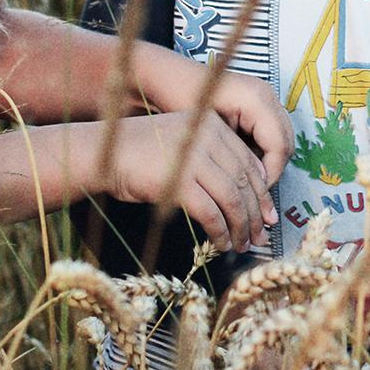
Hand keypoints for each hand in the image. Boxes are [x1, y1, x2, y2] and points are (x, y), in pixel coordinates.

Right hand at [101, 110, 278, 252]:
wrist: (102, 153)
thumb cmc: (140, 152)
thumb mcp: (182, 145)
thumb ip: (212, 160)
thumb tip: (245, 197)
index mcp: (212, 125)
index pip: (249, 163)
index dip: (263, 194)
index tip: (267, 216)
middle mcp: (208, 137)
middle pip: (244, 182)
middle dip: (255, 215)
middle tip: (259, 237)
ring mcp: (194, 158)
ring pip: (232, 199)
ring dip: (240, 227)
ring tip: (241, 244)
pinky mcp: (179, 181)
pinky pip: (211, 212)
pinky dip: (220, 231)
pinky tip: (221, 243)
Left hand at [134, 46, 294, 183]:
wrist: (169, 78)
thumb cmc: (182, 99)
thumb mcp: (208, 132)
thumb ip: (235, 156)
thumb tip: (256, 181)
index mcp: (256, 99)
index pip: (280, 145)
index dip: (271, 172)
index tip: (255, 190)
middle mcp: (266, 95)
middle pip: (286, 142)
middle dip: (272, 169)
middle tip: (253, 189)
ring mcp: (264, 98)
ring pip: (281, 140)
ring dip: (268, 161)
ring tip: (246, 178)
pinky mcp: (258, 104)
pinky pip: (270, 134)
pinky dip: (261, 151)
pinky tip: (241, 161)